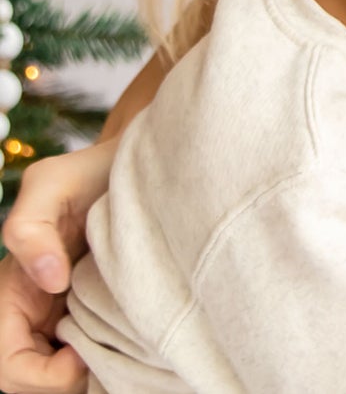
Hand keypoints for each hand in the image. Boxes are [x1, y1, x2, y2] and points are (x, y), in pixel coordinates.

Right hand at [0, 140, 115, 393]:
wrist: (143, 162)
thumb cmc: (92, 169)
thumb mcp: (50, 183)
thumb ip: (30, 229)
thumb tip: (48, 282)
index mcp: (14, 292)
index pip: (6, 363)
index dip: (38, 375)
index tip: (79, 356)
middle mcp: (37, 311)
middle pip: (28, 382)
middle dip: (60, 384)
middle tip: (103, 361)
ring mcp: (70, 313)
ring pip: (64, 375)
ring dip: (86, 377)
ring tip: (121, 354)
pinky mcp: (104, 309)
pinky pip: (97, 352)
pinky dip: (109, 361)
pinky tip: (134, 346)